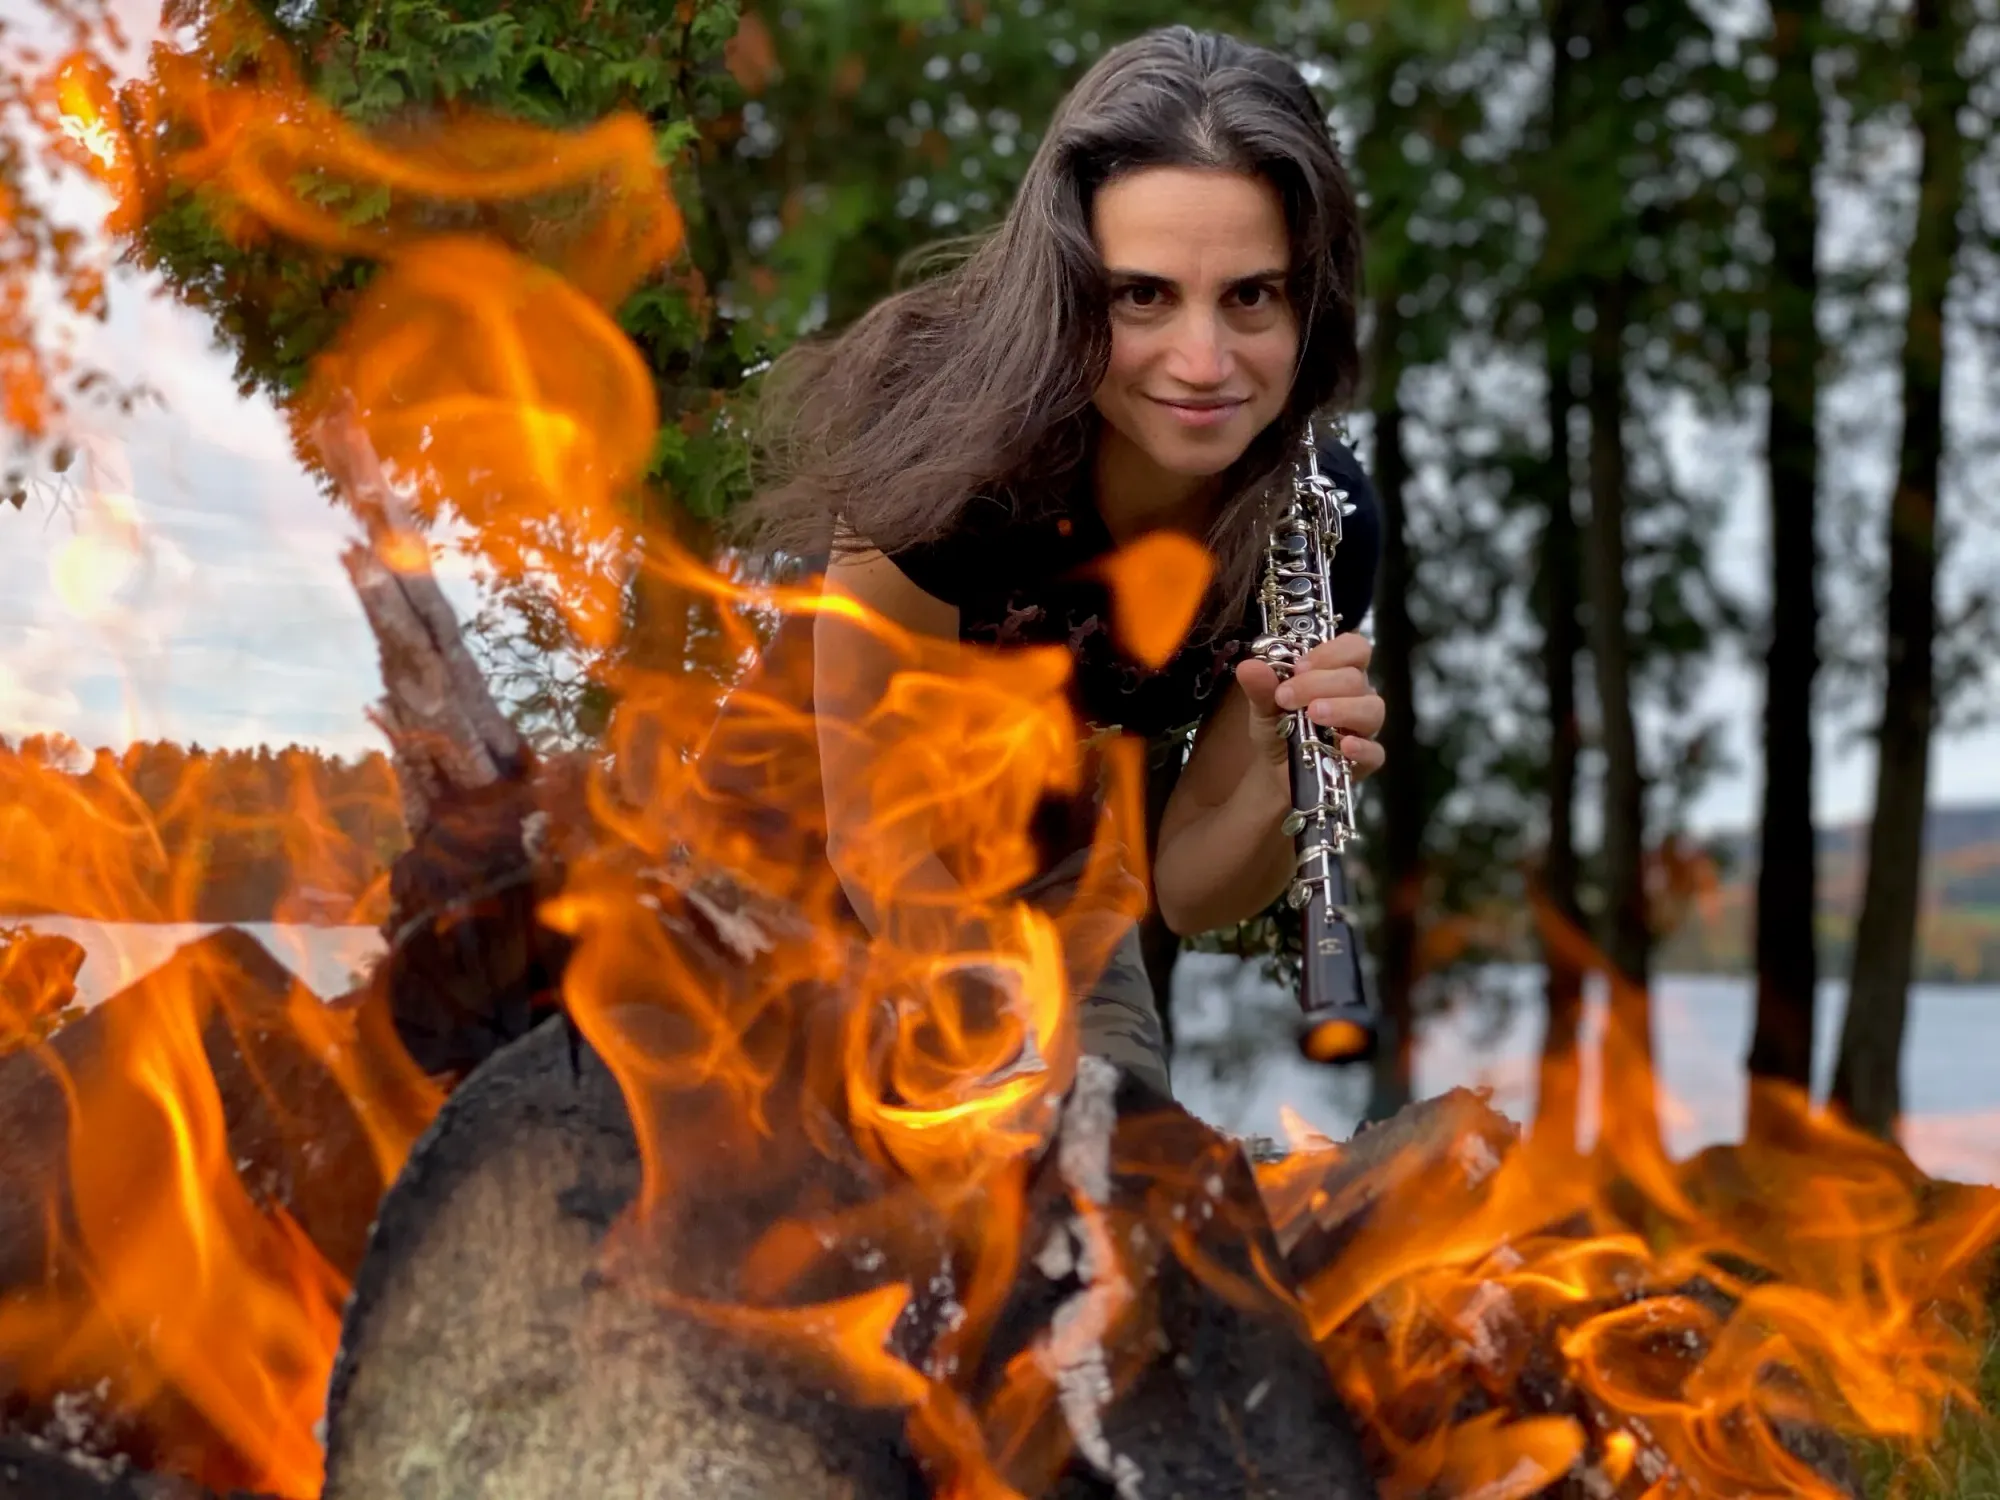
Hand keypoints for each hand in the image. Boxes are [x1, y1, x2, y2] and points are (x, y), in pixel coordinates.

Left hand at [1233, 633, 1386, 779]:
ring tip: (1313, 714)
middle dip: (1319, 683)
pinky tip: (1345, 746)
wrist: (1275, 770)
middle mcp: (1358, 695)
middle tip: (1286, 697)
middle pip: (1355, 678)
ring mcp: (1364, 728)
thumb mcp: (1263, 706)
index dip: (1331, 652)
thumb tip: (1249, 667)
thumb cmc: (1278, 727)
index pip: (1354, 648)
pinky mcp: (1366, 760)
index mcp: (1338, 672)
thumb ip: (1260, 687)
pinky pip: (1376, 752)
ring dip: (1342, 708)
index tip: (1299, 667)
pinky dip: (1363, 748)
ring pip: (1371, 709)